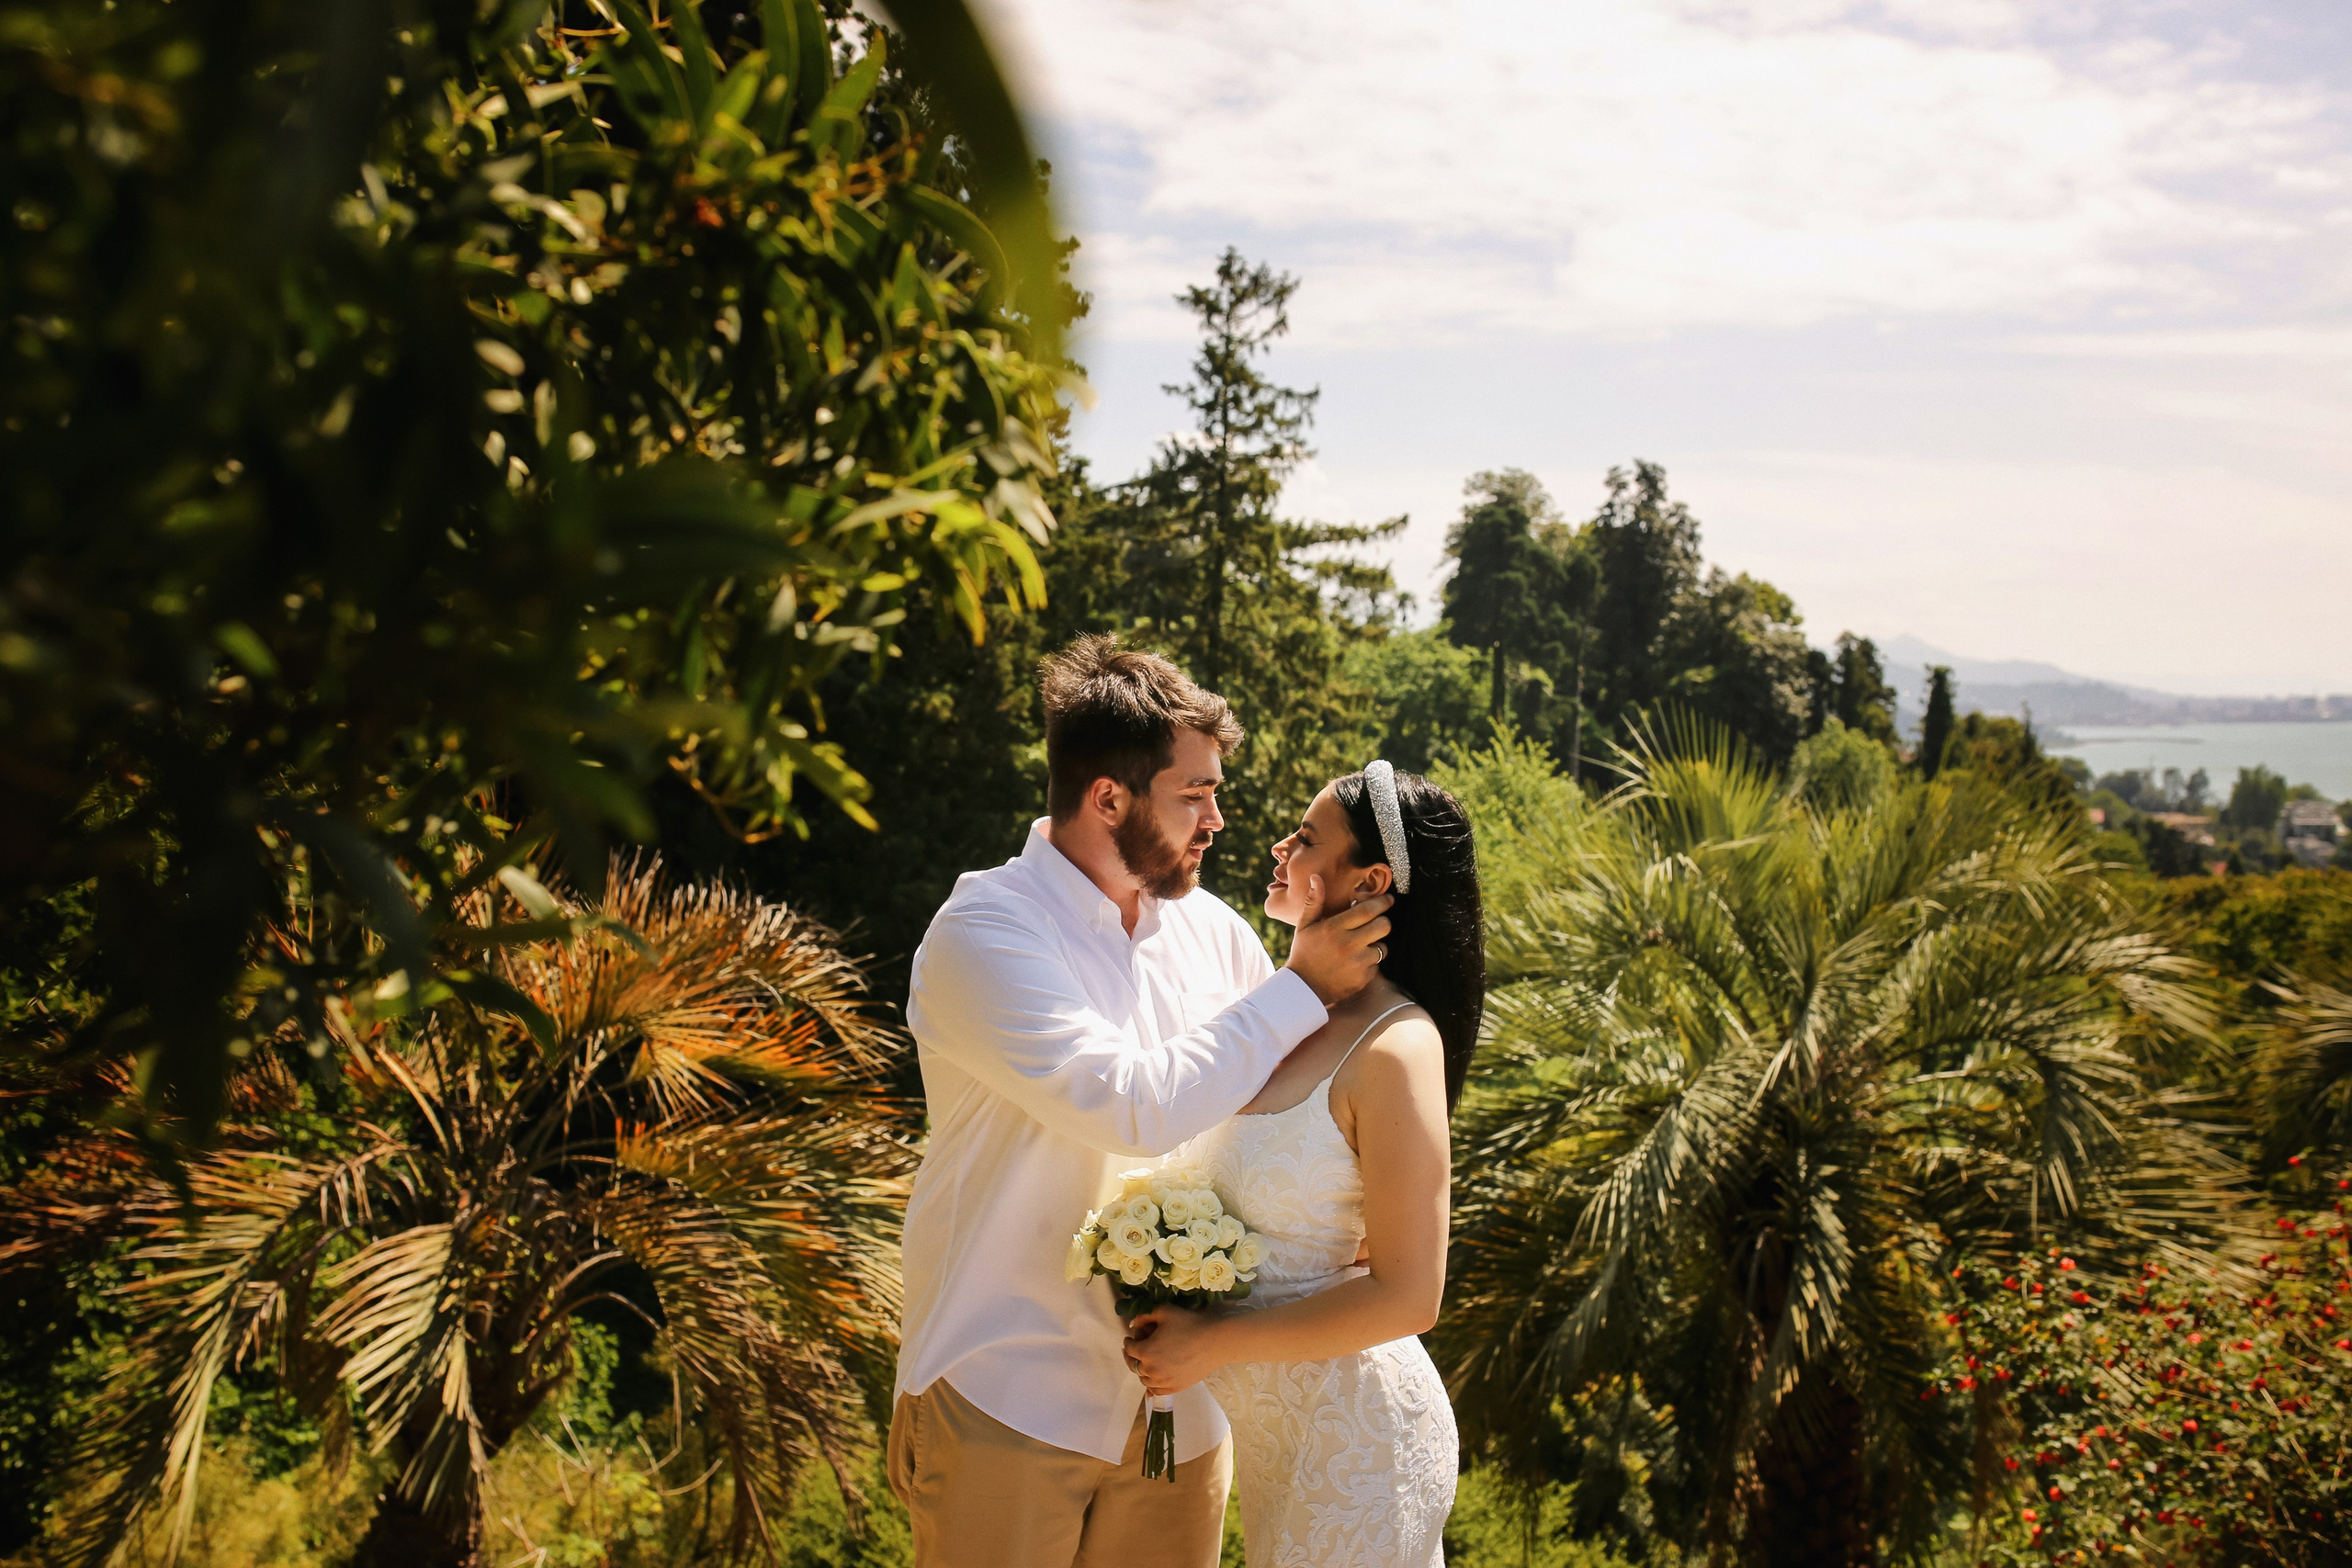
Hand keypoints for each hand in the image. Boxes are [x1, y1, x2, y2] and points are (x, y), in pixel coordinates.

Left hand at [1123, 1305, 1224, 1397]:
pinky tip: (1154, 1378)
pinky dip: (1152, 1385)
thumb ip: (1144, 1316)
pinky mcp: (1175, 1387)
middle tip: (1134, 1351)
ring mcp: (1163, 1381)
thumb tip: (1133, 1323)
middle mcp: (1151, 1369)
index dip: (1128, 1342)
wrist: (1214, 1342)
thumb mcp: (1164, 1311)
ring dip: (1141, 1370)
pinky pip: (1156, 1390)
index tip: (1131, 1338)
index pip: (1129, 1349)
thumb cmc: (1189, 1323)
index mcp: (1146, 1351)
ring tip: (1146, 1363)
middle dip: (1131, 1356)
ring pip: (1144, 1379)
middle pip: (1133, 1365)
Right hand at [1283, 876, 1392, 1004]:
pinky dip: (1371, 962)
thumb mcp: (1304, 926)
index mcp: (1334, 928)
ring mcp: (1357, 962)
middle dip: (1383, 921)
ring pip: (1383, 946)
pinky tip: (1357, 962)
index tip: (1388, 899)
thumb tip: (1316, 877)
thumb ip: (1313, 902)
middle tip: (1378, 921)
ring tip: (1364, 945)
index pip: (1368, 910)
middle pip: (1383, 926)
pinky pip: (1377, 965)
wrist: (1303, 989)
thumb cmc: (1304, 953)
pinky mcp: (1363, 978)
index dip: (1382, 902)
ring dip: (1377, 943)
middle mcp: (1348, 944)